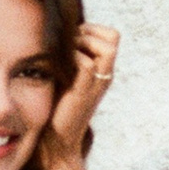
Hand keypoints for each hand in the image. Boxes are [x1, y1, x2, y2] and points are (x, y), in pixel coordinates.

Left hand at [44, 23, 117, 165]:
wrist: (56, 140)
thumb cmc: (55, 106)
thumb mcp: (65, 74)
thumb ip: (68, 56)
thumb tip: (56, 32)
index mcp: (103, 70)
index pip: (112, 35)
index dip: (92, 28)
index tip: (72, 38)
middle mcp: (105, 74)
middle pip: (114, 36)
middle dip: (88, 31)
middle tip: (69, 44)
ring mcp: (97, 83)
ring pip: (107, 47)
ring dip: (82, 42)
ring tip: (66, 55)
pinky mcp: (84, 92)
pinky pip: (87, 64)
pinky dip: (72, 57)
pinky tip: (58, 66)